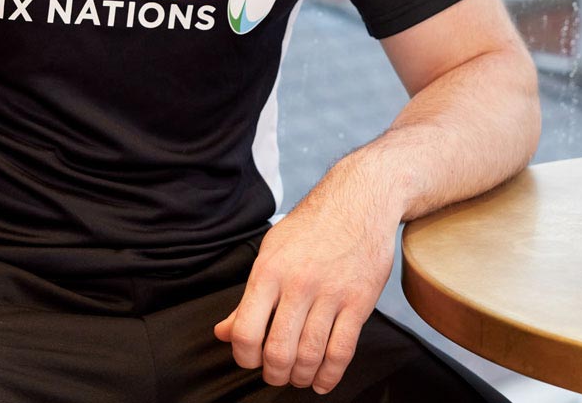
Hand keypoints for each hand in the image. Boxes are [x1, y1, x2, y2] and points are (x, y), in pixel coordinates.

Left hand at [213, 191, 397, 393]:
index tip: (250, 359)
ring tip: (297, 376)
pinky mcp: (359, 302)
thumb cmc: (310, 227)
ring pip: (310, 356)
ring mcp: (331, 293)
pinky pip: (342, 352)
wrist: (357, 201)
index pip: (246, 331)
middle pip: (279, 351)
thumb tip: (222, 332)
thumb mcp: (271, 251)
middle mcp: (298, 283)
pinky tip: (322, 380)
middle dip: (274, 373)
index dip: (244, 357)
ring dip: (300, 376)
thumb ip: (248, 297)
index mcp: (269, 270)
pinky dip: (330, 376)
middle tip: (275, 373)